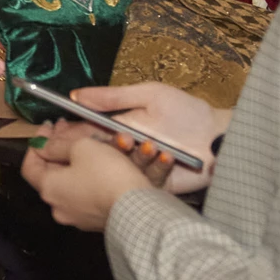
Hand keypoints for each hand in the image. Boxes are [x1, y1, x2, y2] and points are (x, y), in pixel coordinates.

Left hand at [21, 126, 154, 230]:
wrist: (143, 211)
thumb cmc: (107, 176)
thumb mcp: (81, 147)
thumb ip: (58, 145)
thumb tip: (44, 147)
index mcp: (49, 190)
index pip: (30, 165)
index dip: (38, 142)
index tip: (50, 126)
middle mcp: (61, 206)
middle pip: (57, 170)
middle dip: (65, 146)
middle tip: (72, 128)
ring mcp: (82, 216)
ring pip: (81, 178)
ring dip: (89, 157)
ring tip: (101, 139)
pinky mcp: (103, 219)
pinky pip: (99, 190)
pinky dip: (104, 172)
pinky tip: (117, 157)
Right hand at [58, 83, 229, 193]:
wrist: (222, 139)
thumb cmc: (186, 112)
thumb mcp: (148, 94)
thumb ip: (112, 97)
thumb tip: (74, 95)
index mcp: (115, 126)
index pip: (81, 131)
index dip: (67, 133)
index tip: (57, 130)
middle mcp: (120, 149)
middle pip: (92, 152)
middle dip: (92, 147)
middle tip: (109, 139)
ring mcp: (134, 169)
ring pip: (113, 167)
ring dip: (126, 155)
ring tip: (144, 142)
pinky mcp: (150, 185)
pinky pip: (138, 181)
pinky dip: (152, 167)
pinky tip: (163, 155)